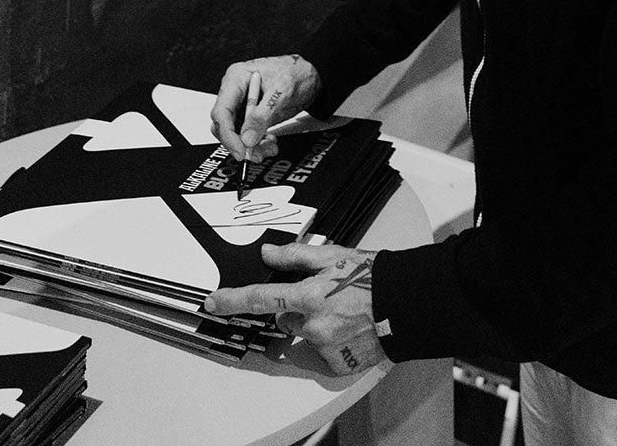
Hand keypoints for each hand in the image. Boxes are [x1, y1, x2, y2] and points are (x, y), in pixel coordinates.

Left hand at [205, 243, 388, 375]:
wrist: (404, 303)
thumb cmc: (371, 275)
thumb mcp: (333, 255)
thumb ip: (295, 255)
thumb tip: (267, 253)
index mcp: (309, 296)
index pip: (261, 298)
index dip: (232, 300)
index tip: (212, 302)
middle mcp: (313, 325)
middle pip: (285, 319)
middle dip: (296, 308)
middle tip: (323, 296)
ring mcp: (325, 347)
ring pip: (303, 335)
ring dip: (314, 325)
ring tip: (341, 311)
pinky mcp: (337, 364)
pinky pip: (321, 352)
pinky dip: (330, 342)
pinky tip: (348, 328)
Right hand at [210, 55, 321, 161]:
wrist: (312, 75)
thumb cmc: (297, 72)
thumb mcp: (283, 90)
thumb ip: (264, 114)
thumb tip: (248, 138)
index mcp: (237, 78)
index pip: (222, 111)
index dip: (228, 134)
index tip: (241, 150)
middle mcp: (236, 91)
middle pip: (225, 125)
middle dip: (241, 143)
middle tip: (256, 154)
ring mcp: (243, 104)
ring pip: (236, 134)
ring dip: (251, 146)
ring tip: (269, 147)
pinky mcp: (251, 115)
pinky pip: (247, 134)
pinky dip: (257, 143)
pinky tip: (269, 142)